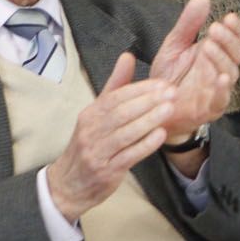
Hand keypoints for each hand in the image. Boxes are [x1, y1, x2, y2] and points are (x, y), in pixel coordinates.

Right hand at [46, 54, 174, 222]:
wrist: (68, 184)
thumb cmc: (90, 144)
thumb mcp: (98, 113)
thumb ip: (115, 86)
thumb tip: (128, 56)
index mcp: (90, 115)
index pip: (115, 97)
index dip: (140, 89)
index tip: (162, 83)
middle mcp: (91, 131)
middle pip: (121, 113)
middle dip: (148, 101)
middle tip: (171, 93)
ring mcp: (98, 152)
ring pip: (126, 134)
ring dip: (149, 120)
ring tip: (169, 109)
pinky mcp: (106, 171)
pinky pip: (128, 156)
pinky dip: (145, 145)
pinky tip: (160, 135)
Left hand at [149, 0, 239, 142]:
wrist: (153, 108)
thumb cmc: (168, 78)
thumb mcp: (174, 46)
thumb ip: (188, 25)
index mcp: (215, 54)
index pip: (234, 39)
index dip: (235, 29)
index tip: (228, 17)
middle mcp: (220, 70)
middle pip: (237, 54)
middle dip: (229, 40)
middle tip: (214, 29)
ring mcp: (217, 90)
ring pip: (231, 73)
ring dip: (222, 58)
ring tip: (208, 46)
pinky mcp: (209, 108)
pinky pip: (222, 100)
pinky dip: (224, 89)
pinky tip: (221, 77)